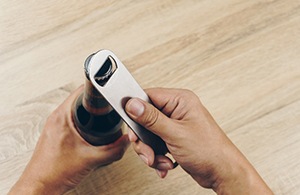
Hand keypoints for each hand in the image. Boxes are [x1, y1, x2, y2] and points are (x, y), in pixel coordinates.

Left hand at [9, 86, 129, 194]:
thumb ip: (114, 150)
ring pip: (75, 110)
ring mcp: (54, 126)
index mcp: (62, 117)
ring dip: (89, 111)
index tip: (108, 91)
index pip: (82, 91)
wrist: (40, 187)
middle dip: (96, 102)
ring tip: (101, 117)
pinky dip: (82, 121)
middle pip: (80, 99)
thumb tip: (126, 142)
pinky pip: (71, 120)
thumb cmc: (54, 173)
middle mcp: (56, 118)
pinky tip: (89, 131)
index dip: (98, 89)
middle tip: (108, 106)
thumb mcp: (92, 159)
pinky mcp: (55, 134)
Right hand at [125, 88, 272, 193]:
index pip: (148, 96)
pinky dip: (157, 156)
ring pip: (148, 134)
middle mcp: (177, 110)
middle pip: (145, 118)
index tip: (132, 126)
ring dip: (151, 151)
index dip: (136, 110)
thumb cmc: (210, 150)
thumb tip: (133, 104)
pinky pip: (155, 144)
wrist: (222, 172)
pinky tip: (165, 163)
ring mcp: (175, 125)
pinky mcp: (174, 138)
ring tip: (159, 161)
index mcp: (180, 100)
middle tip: (147, 151)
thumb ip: (151, 118)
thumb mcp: (176, 133)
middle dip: (144, 139)